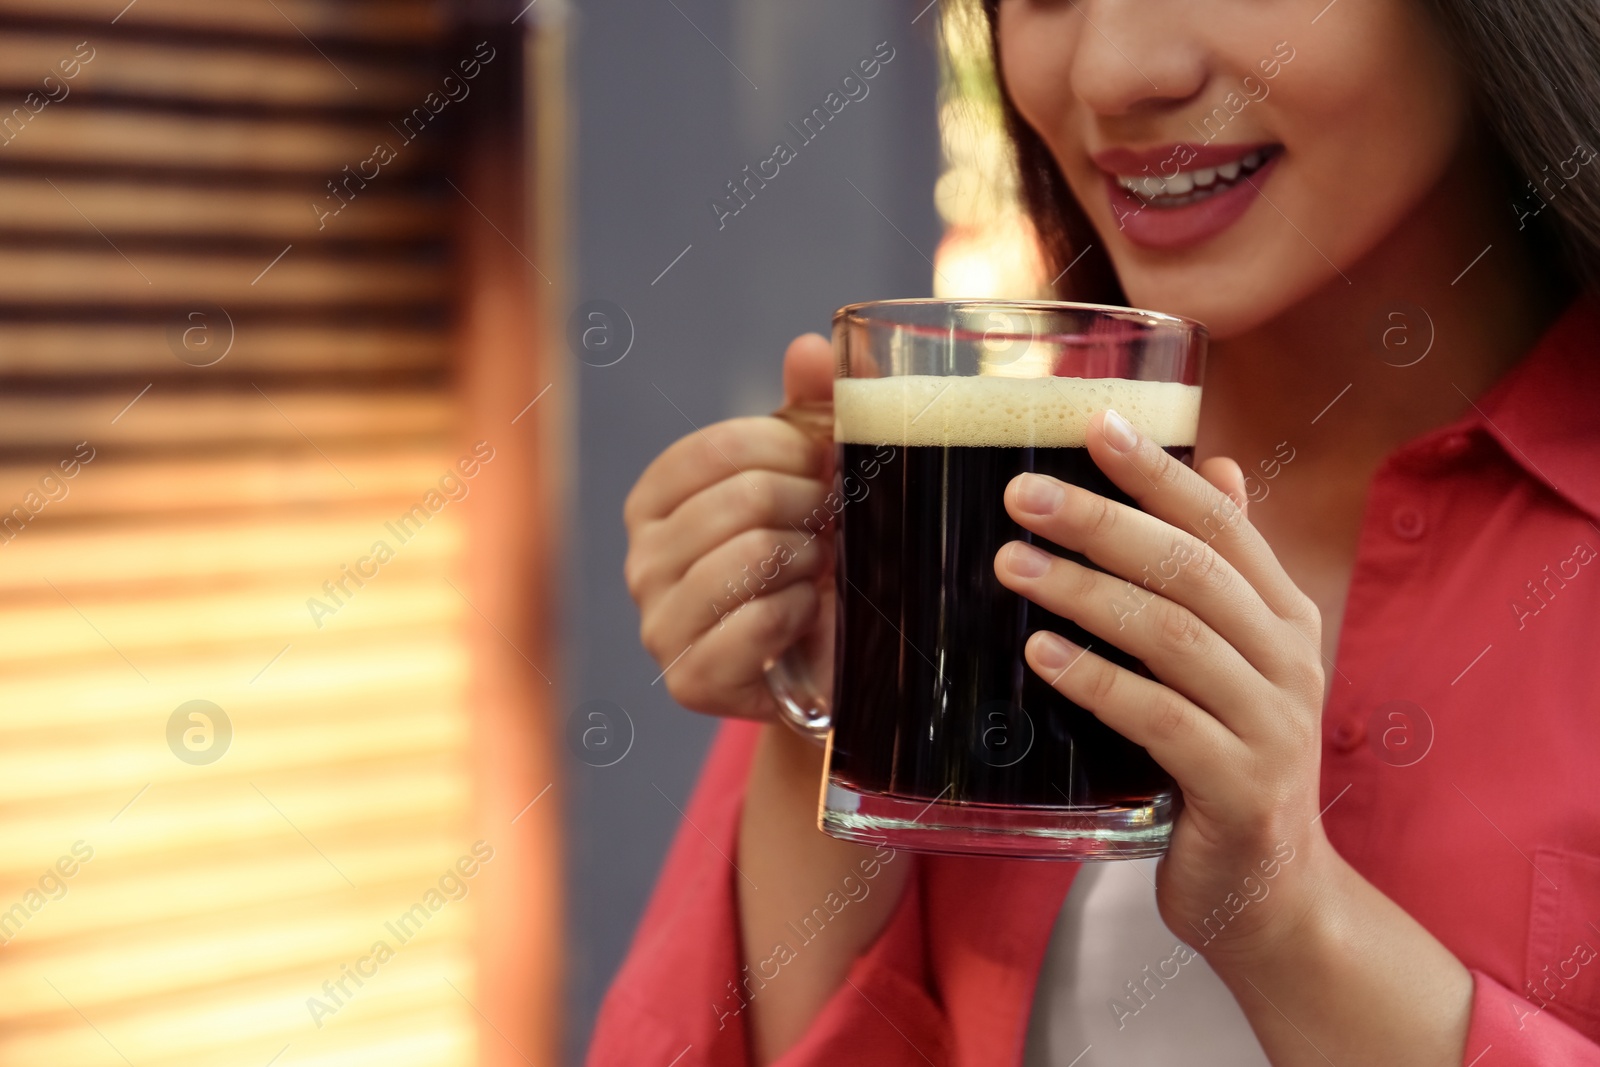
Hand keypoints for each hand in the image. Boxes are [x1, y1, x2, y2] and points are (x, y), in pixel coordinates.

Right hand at [624, 333, 835, 719]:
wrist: (821, 667)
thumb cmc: (808, 560)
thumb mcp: (808, 480)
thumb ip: (809, 409)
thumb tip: (811, 346)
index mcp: (655, 499)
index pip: (721, 447)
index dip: (793, 450)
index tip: (826, 467)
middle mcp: (641, 560)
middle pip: (744, 499)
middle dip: (810, 508)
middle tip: (830, 527)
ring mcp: (658, 624)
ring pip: (752, 558)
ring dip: (809, 561)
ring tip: (817, 570)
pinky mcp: (689, 680)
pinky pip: (758, 623)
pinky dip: (801, 613)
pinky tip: (806, 616)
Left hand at [991, 408, 1330, 965]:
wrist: (1272, 892)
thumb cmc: (1229, 762)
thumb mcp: (1234, 662)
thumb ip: (1219, 576)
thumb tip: (1218, 469)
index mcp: (1284, 617)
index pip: (1222, 524)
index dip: (1158, 472)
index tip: (1094, 423)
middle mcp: (1288, 661)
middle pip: (1191, 570)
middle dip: (1102, 522)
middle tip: (1019, 494)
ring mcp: (1270, 726)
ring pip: (1172, 636)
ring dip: (1085, 593)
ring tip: (1010, 565)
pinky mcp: (1238, 788)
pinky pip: (1159, 719)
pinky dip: (1097, 682)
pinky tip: (1041, 655)